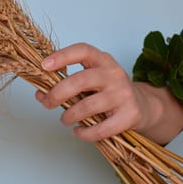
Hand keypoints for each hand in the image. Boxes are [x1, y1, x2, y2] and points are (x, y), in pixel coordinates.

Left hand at [35, 43, 182, 144]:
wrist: (142, 106)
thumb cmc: (108, 91)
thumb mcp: (89, 81)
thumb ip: (65, 84)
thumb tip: (40, 93)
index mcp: (102, 60)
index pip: (82, 50)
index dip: (62, 56)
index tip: (44, 66)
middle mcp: (114, 73)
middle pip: (80, 80)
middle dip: (58, 93)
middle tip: (47, 103)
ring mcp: (123, 94)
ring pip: (88, 106)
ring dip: (70, 115)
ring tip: (64, 119)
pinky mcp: (129, 115)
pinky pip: (101, 128)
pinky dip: (85, 133)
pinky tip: (78, 132)